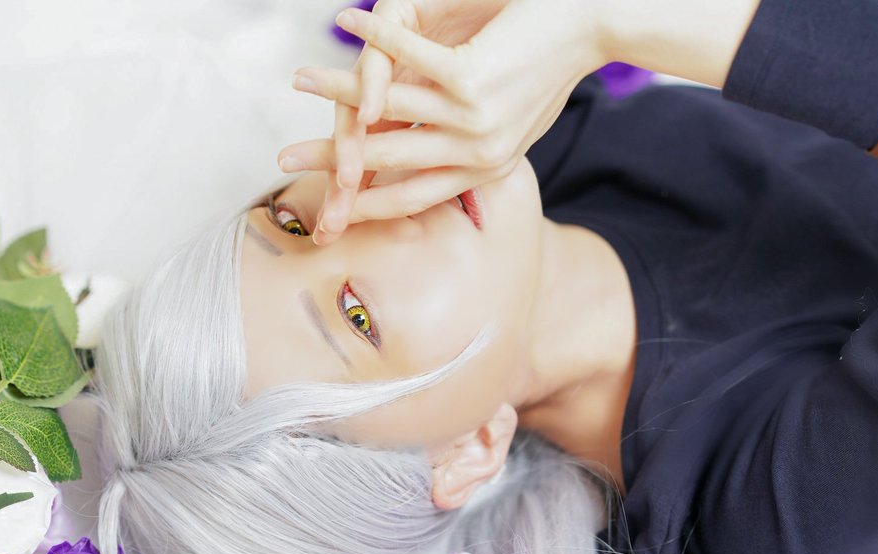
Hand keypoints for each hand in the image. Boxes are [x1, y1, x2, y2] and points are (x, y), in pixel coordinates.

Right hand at [279, 0, 605, 235]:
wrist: (593, 27)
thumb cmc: (552, 71)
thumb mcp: (515, 121)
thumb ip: (472, 147)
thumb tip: (426, 161)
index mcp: (485, 167)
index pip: (413, 195)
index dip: (365, 204)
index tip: (329, 209)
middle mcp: (478, 152)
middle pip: (388, 162)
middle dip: (330, 162)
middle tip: (284, 162)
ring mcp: (474, 117)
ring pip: (387, 111)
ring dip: (335, 89)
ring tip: (297, 79)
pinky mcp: (471, 76)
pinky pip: (407, 58)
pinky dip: (373, 36)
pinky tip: (344, 20)